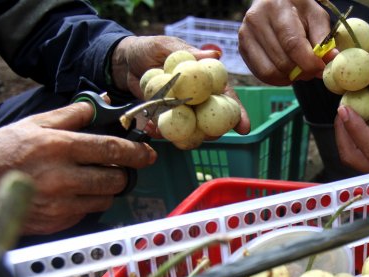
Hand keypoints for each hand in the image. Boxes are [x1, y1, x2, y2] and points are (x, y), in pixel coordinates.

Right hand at [0, 103, 155, 234]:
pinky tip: (72, 193)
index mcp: (60, 147)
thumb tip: (103, 103)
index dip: (135, 152)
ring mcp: (60, 204)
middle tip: (118, 168)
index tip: (148, 153)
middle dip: (122, 173)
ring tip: (91, 180)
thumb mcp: (37, 123)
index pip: (111, 150)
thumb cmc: (5, 149)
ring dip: (106, 190)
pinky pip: (86, 213)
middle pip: (114, 179)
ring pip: (104, 199)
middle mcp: (63, 178)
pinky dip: (86, 203)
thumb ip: (73, 114)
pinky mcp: (56, 222)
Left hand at [111, 35, 250, 134]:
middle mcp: (199, 99)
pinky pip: (170, 133)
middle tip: (206, 135)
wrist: (124, 63)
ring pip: (194, 131)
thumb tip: (215, 54)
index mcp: (206, 80)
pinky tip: (151, 128)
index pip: (227, 98)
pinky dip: (163, 134)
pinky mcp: (167, 120)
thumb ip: (189, 52)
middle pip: (215, 121)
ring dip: (187, 138)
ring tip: (172, 134)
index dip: (238, 113)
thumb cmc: (149, 49)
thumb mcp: (167, 46)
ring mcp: (183, 112)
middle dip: (214, 132)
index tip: (244, 128)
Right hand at [238, 0, 334, 85]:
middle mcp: (256, 20)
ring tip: (300, 69)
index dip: (309, 62)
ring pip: (270, 72)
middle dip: (301, 71)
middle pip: (282, 61)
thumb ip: (323, 37)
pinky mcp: (242, 48)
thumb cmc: (297, 9)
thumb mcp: (315, 15)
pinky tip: (287, 70)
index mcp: (276, 8)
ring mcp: (245, 35)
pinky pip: (261, 75)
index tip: (321, 68)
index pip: (292, 44)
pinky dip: (278, 79)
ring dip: (290, 77)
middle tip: (312, 69)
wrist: (273, 2)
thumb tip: (330, 59)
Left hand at [335, 56, 368, 172]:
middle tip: (343, 106)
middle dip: (344, 133)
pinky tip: (364, 117)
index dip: (357, 130)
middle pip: (357, 159)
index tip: (344, 109)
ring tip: (351, 109)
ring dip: (349, 135)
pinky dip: (359, 137)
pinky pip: (366, 155)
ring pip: (358, 159)